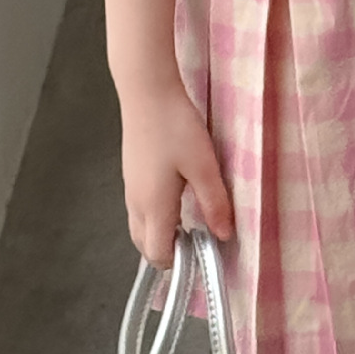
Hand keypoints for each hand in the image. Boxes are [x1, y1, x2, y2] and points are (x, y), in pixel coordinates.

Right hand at [119, 81, 233, 270]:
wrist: (147, 91)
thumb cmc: (175, 127)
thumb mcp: (203, 165)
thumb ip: (214, 203)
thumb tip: (224, 235)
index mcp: (153, 207)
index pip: (158, 255)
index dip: (179, 262)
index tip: (202, 249)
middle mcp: (136, 203)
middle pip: (145, 246)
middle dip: (168, 250)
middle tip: (197, 235)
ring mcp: (130, 188)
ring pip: (140, 227)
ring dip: (161, 232)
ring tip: (189, 217)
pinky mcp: (131, 174)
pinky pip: (139, 209)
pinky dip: (155, 216)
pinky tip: (176, 196)